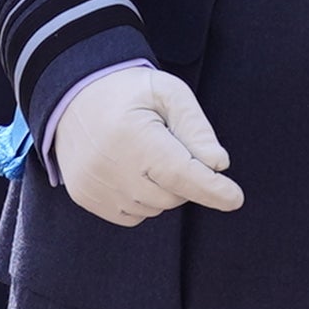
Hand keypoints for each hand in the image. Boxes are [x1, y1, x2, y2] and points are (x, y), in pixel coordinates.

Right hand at [51, 63, 245, 224]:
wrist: (73, 95)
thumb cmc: (129, 92)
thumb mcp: (169, 93)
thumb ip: (196, 127)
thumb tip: (218, 165)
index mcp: (134, 137)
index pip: (182, 175)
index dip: (212, 189)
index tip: (235, 198)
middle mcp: (111, 167)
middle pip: (172, 196)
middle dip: (185, 179)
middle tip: (172, 148)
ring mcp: (95, 186)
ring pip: (154, 208)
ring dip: (163, 190)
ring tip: (146, 155)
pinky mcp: (85, 198)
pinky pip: (131, 216)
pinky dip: (142, 201)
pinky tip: (133, 172)